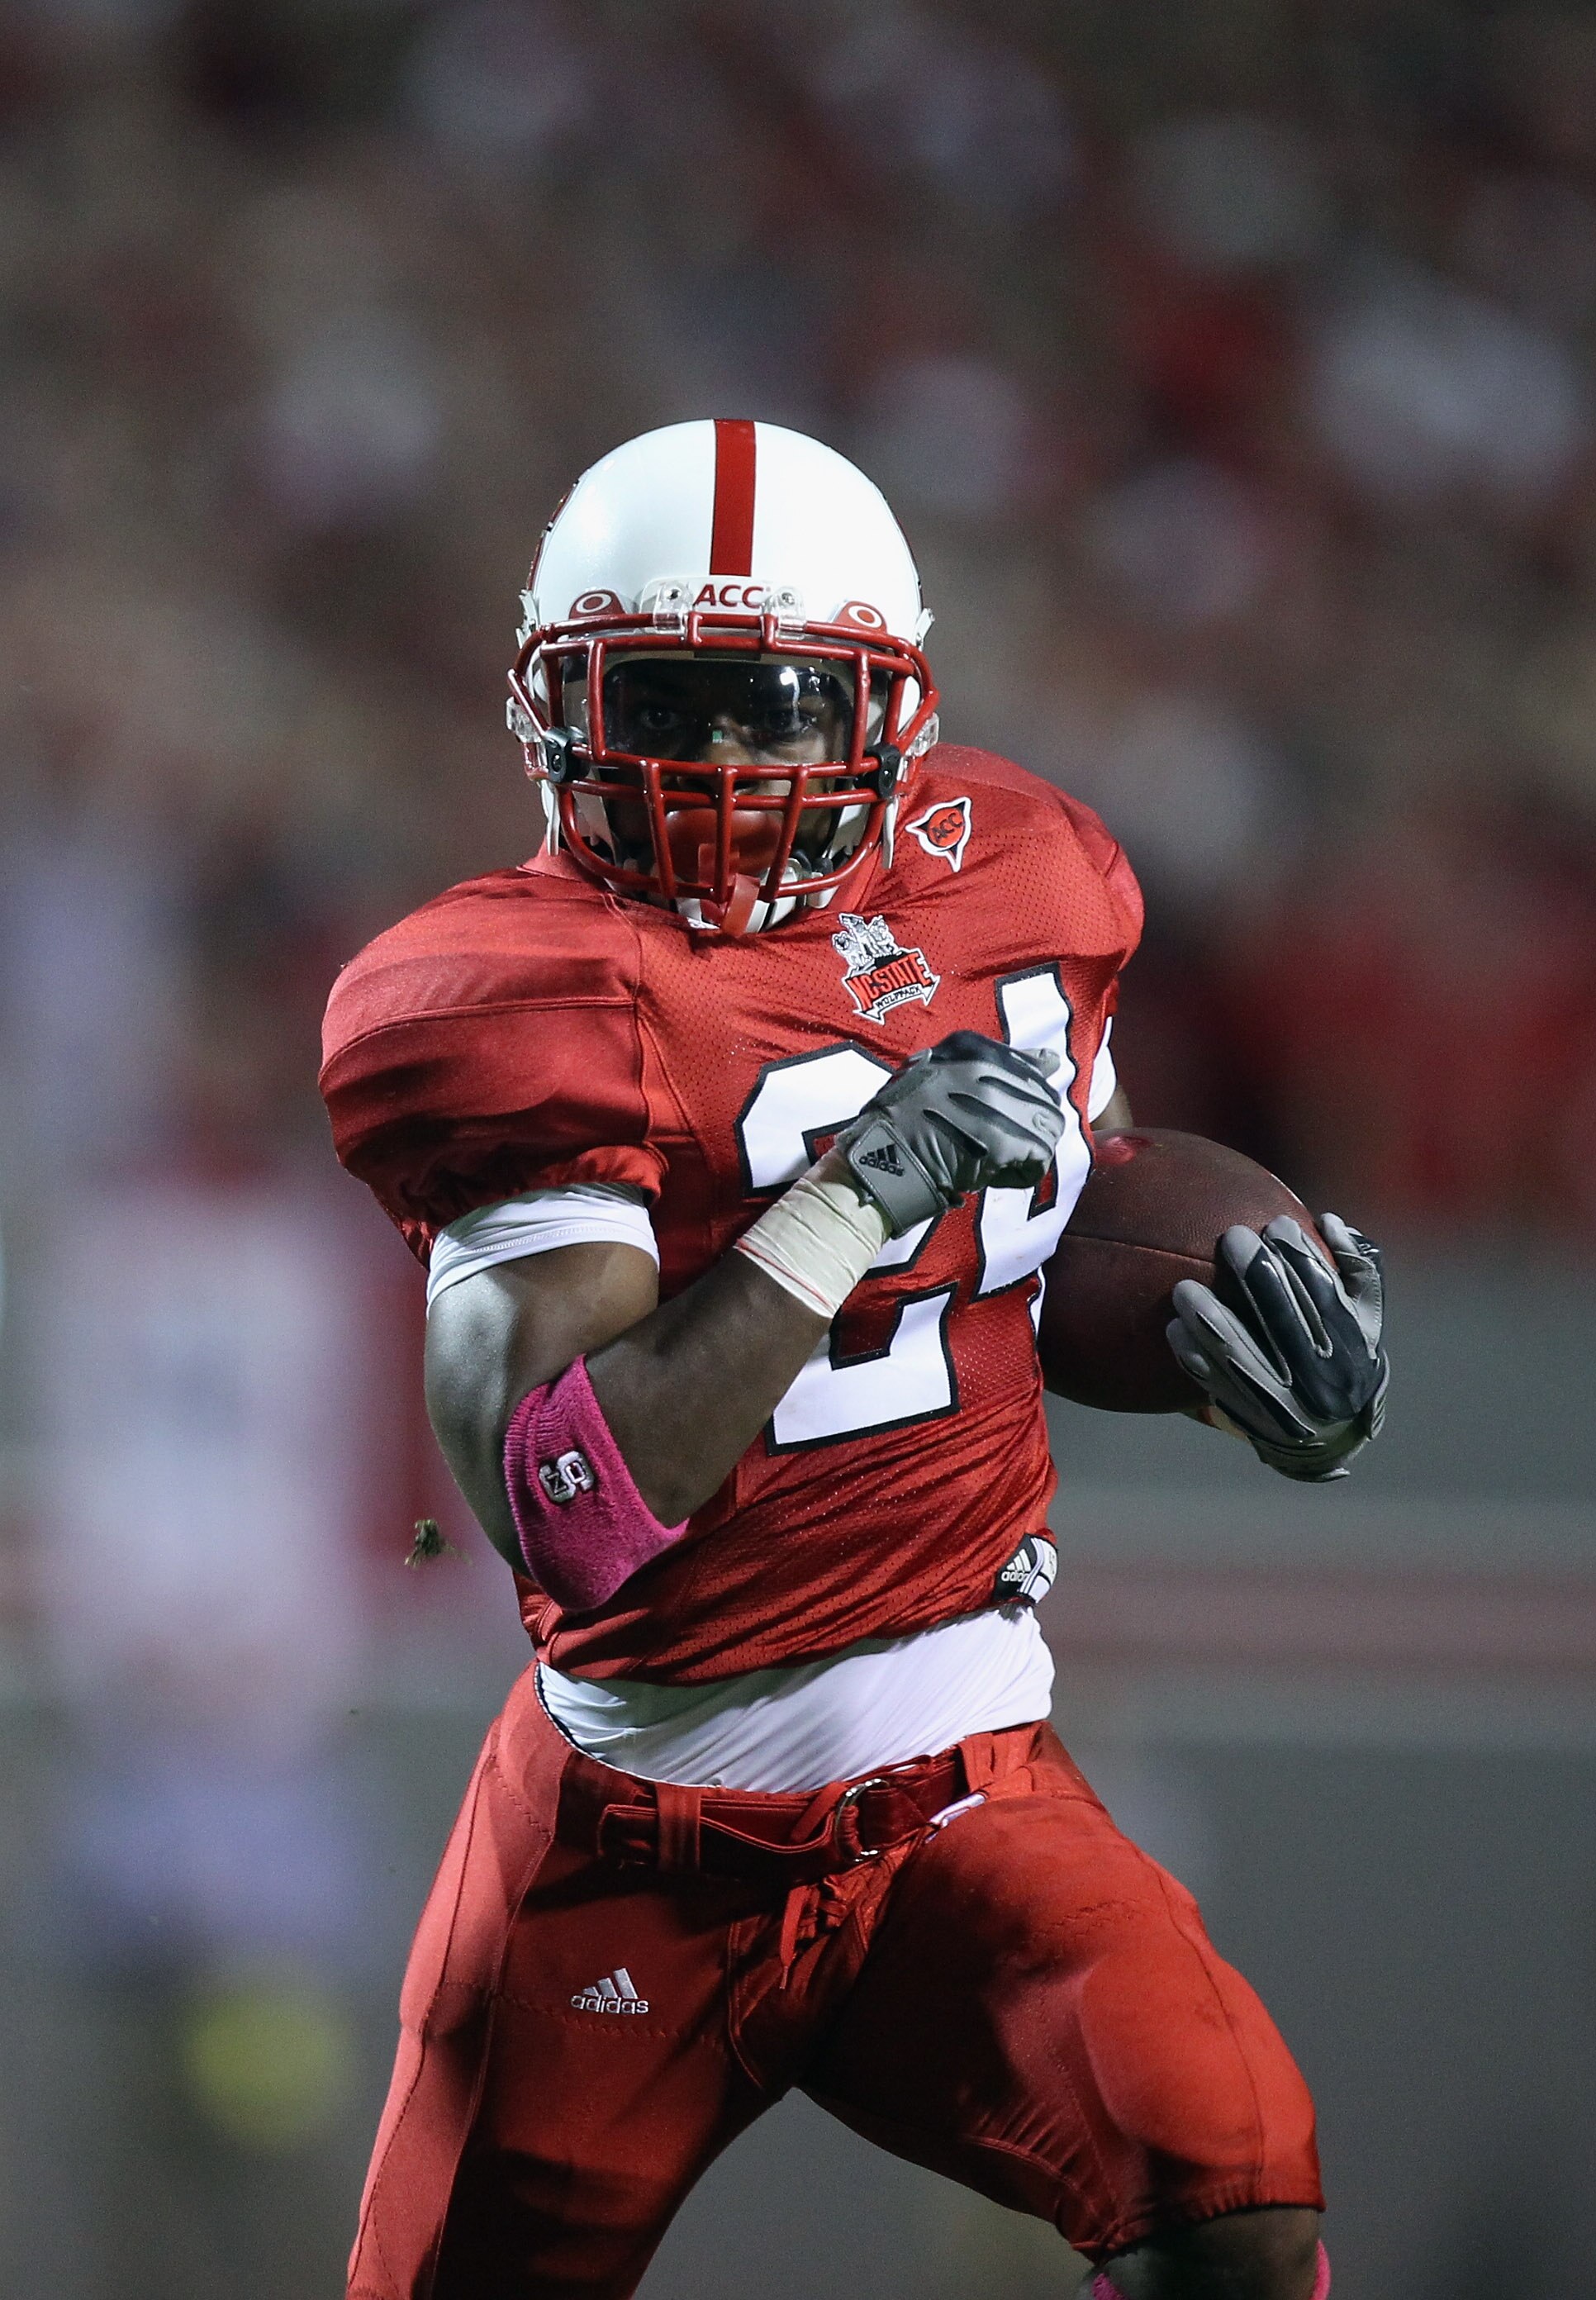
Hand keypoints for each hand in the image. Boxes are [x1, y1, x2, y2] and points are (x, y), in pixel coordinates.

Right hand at [839, 1032, 1065, 1235]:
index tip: (1002, 1117)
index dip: (1024, 1099)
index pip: (1031, 1068)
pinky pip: (1039, 1159)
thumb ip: (993, 1064)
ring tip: (993, 1161)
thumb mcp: (940, 1074)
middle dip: (1029, 1126)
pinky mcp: (1002, 1139)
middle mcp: (988, 1067)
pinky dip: (1020, 1174)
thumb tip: (1052, 1059)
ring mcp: (996, 1102)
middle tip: (997, 1145)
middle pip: (1044, 1099)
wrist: (879, 1157)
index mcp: (971, 1048)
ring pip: (1048, 1129)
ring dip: (1026, 1150)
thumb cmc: (902, 1120)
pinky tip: (989, 1176)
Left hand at [1166, 1213, 1387, 1481]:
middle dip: (1258, 1277)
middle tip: (1232, 1236)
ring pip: (1243, 1357)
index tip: (1277, 1222)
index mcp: (1354, 1348)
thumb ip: (1357, 1268)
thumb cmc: (1342, 1353)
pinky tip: (1174, 1328)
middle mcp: (1322, 1380)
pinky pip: (1216, 1385)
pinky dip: (1194, 1357)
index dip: (1303, 1259)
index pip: (1328, 1297)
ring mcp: (1285, 1404)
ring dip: (1210, 1321)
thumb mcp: (1365, 1316)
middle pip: (1285, 1323)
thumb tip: (1329, 1222)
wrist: (1330, 1435)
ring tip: (1183, 1288)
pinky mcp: (1252, 1419)